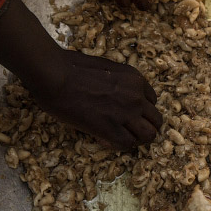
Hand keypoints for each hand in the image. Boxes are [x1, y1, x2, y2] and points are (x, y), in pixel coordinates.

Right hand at [30, 50, 162, 149]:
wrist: (54, 75)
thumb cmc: (71, 66)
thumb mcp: (105, 66)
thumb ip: (117, 79)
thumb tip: (114, 90)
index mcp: (135, 79)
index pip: (152, 101)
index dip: (140, 109)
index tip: (127, 113)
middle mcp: (136, 96)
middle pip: (156, 120)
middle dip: (144, 126)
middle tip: (128, 130)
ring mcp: (126, 113)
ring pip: (149, 135)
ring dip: (136, 139)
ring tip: (120, 138)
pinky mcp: (111, 128)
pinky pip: (126, 144)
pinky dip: (117, 145)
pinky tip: (104, 139)